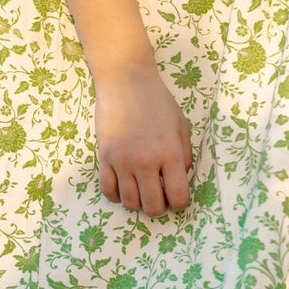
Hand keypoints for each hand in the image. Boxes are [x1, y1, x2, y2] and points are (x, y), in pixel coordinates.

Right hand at [94, 63, 194, 215]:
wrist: (126, 81)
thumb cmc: (157, 100)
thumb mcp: (181, 124)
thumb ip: (185, 154)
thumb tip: (181, 177)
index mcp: (170, 153)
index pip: (178, 196)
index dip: (179, 204)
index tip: (176, 198)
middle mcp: (146, 161)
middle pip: (152, 206)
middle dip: (158, 207)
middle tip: (158, 196)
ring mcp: (122, 161)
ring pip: (129, 202)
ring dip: (137, 202)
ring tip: (140, 190)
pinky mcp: (104, 157)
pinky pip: (107, 190)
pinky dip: (116, 195)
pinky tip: (122, 187)